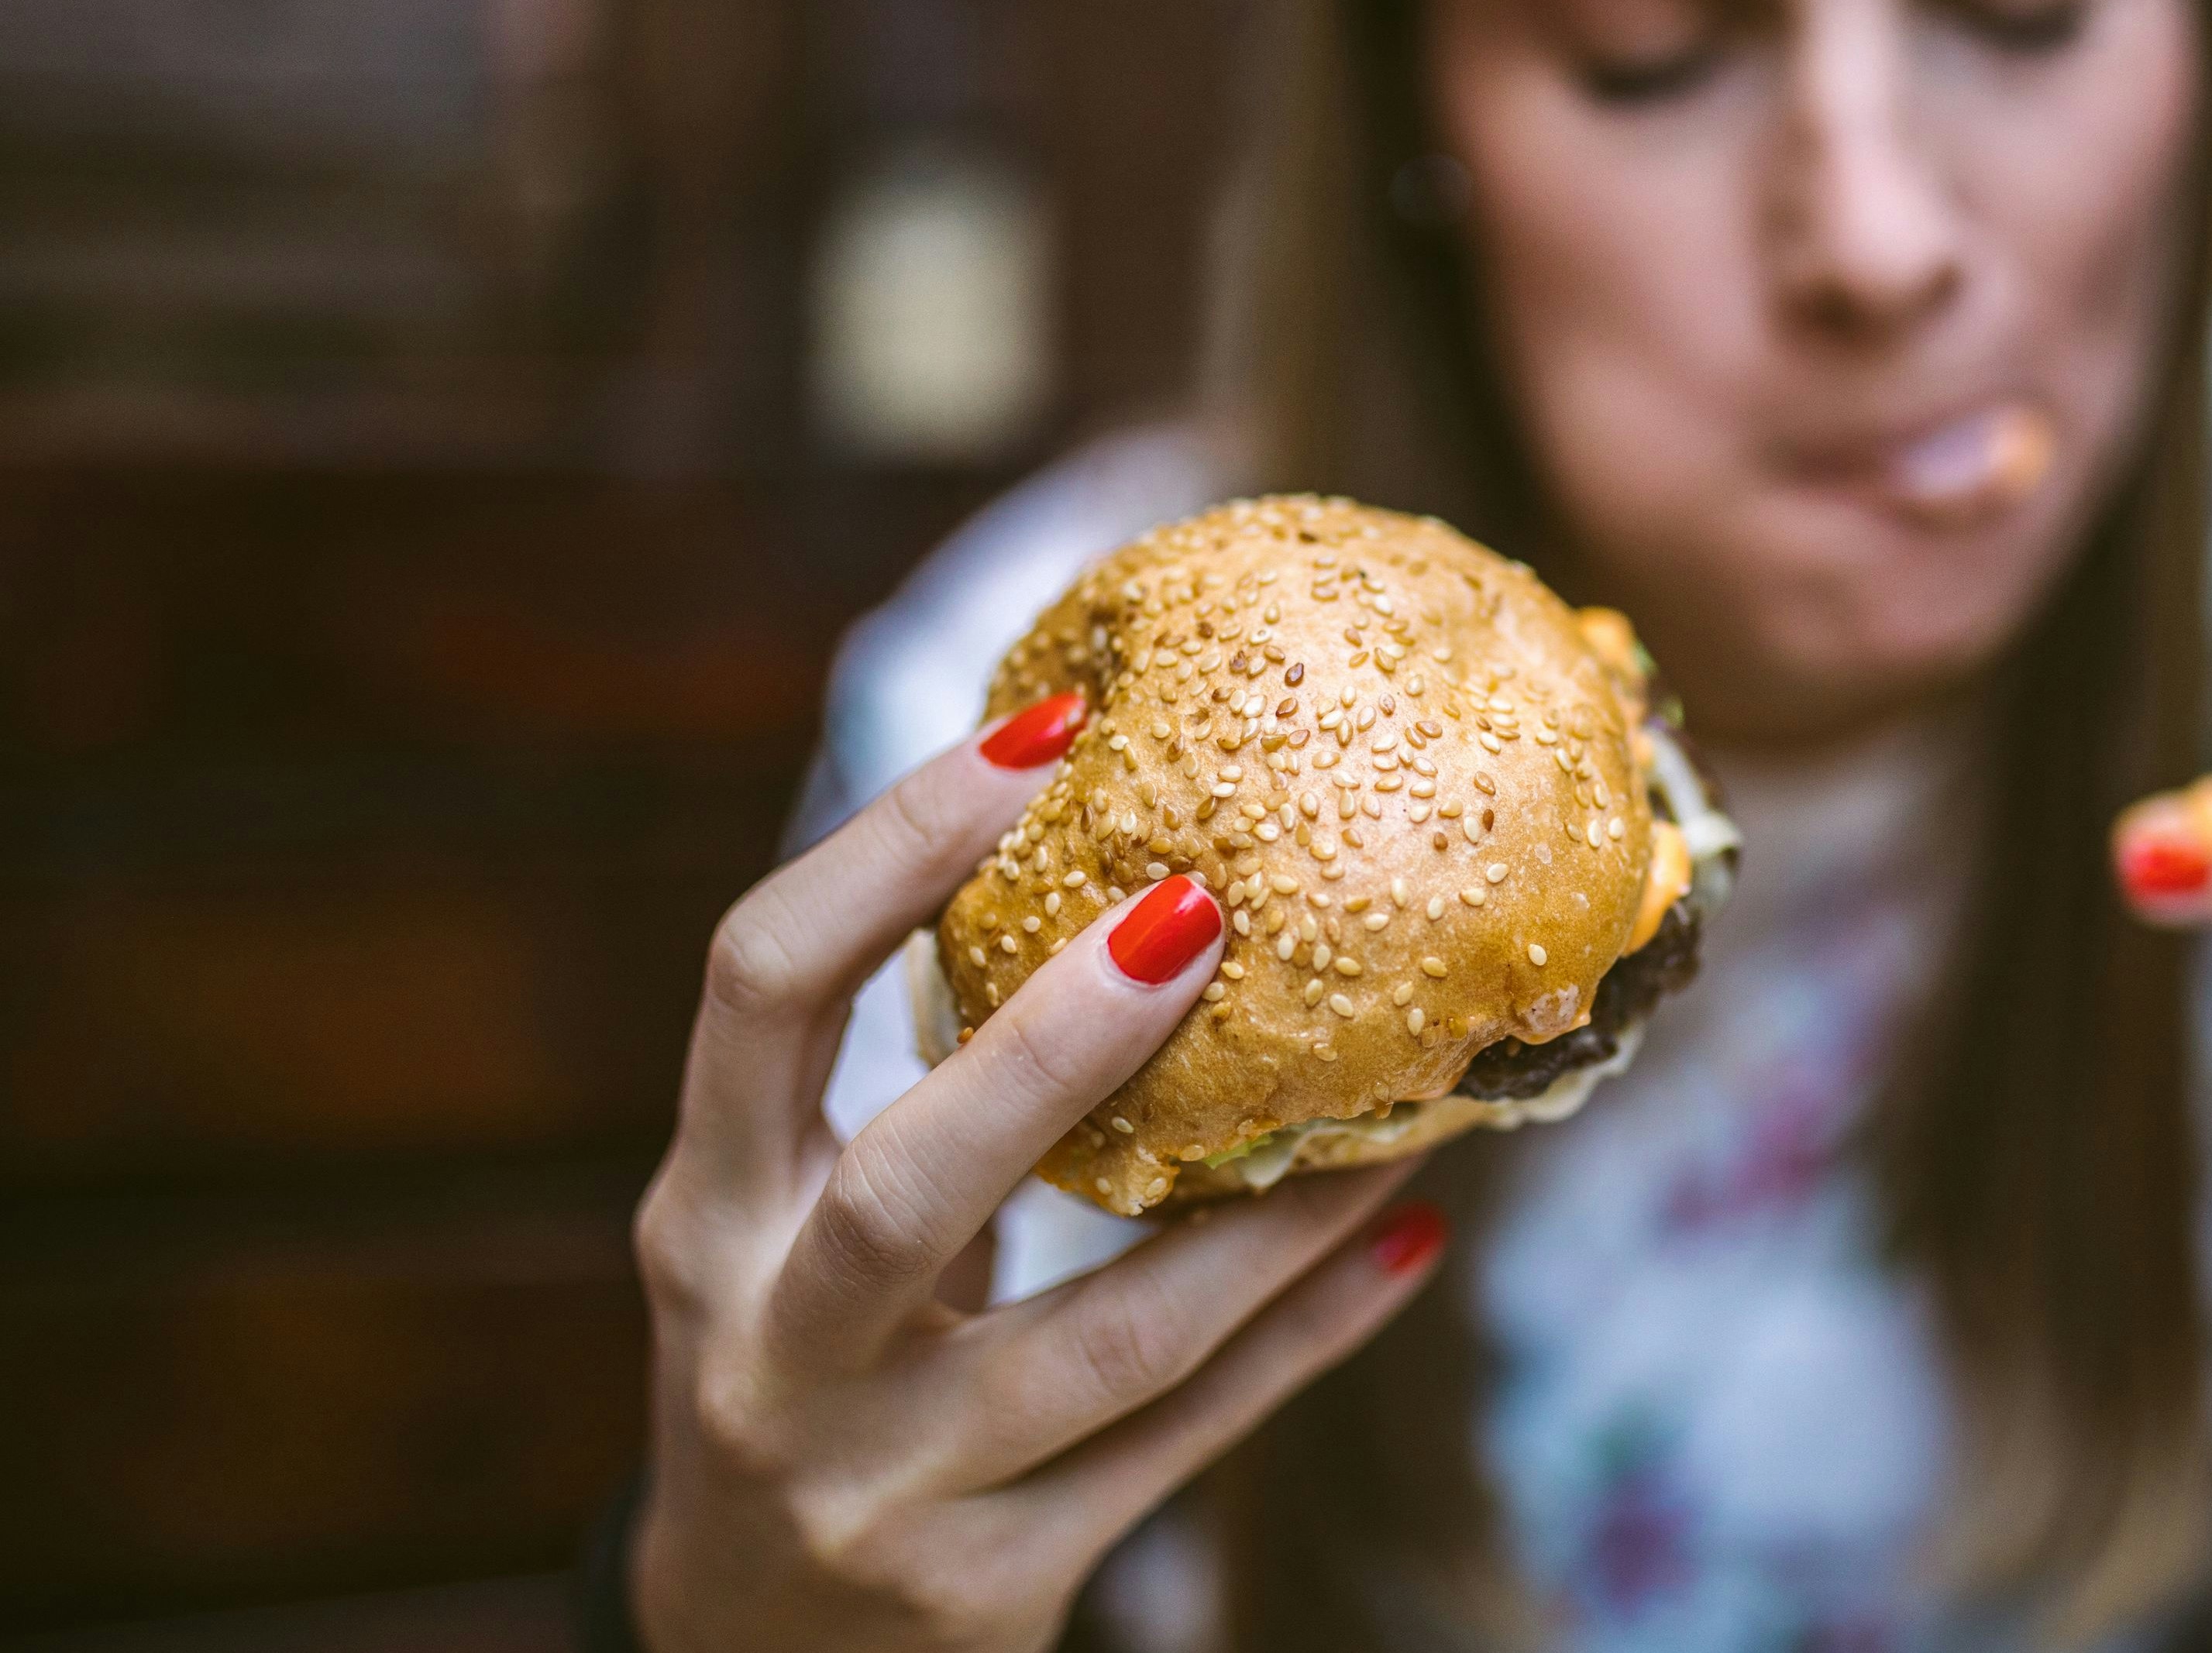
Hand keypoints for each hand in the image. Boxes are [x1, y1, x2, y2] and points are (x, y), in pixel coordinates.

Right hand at [629, 698, 1447, 1650]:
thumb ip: (900, 1088)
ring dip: (1263, 1223)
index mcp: (708, 1212)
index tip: (1041, 736)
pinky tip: (1409, 1242)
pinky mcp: (990, 1588)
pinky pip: (1181, 1449)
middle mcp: (768, 1348)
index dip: (886, 852)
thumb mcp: (792, 1226)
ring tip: (1395, 1115)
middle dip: (1051, 1047)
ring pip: (1098, 1344)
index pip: (758, 990)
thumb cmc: (810, 1365)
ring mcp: (877, 1484)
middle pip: (905, 1187)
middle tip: (1201, 906)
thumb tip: (1126, 862)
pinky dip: (1304, 1341)